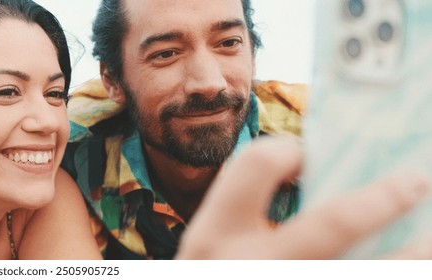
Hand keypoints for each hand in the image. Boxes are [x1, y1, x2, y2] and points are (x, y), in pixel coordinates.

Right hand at [176, 137, 430, 258]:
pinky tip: (409, 264)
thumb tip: (322, 181)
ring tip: (431, 238)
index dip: (289, 149)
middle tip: (417, 181)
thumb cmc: (215, 275)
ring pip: (371, 270)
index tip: (307, 155)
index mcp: (214, 237)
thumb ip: (244, 218)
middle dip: (384, 200)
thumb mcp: (208, 250)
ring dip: (414, 254)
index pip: (257, 165)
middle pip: (334, 223)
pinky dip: (393, 269)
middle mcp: (249, 267)